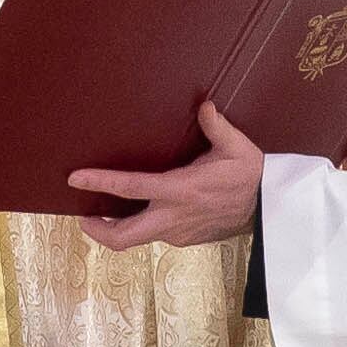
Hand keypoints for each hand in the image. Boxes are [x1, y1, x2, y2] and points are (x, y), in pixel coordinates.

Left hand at [69, 100, 268, 250]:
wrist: (270, 210)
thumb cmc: (252, 175)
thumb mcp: (237, 147)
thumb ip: (217, 126)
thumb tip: (204, 105)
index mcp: (180, 191)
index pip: (130, 188)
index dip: (100, 183)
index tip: (75, 179)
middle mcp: (173, 217)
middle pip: (123, 237)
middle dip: (97, 231)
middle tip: (83, 216)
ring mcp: (178, 233)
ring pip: (138, 238)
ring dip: (118, 228)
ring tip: (105, 211)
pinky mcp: (185, 240)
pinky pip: (156, 234)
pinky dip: (142, 225)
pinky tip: (142, 210)